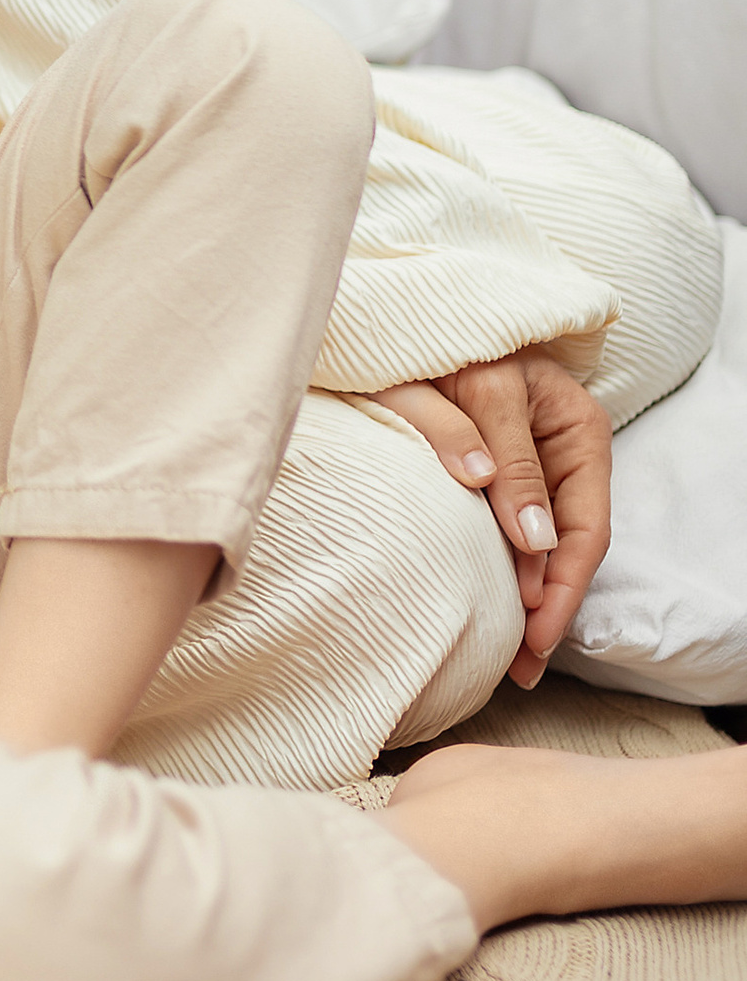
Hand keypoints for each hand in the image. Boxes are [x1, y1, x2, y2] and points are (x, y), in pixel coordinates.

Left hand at [371, 349, 610, 686]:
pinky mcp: (492, 475)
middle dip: (548, 608)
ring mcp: (528, 466)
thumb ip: (501, 452)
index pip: (583, 525)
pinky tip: (496, 610)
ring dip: (528, 601)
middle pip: (567, 546)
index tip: (535, 633)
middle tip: (523, 666)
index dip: (561, 585)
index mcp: (575, 427)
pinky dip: (505, 573)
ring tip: (514, 660)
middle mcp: (560, 452)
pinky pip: (511, 534)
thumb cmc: (444, 338)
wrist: (397, 314)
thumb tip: (531, 534)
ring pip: (539, 548)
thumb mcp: (478, 387)